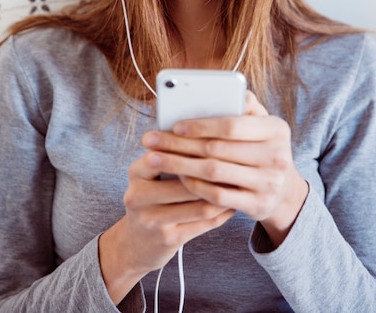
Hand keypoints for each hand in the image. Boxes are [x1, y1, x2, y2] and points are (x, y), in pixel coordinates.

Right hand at [99, 140, 233, 303]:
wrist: (135, 244)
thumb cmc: (152, 198)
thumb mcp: (151, 174)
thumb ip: (172, 154)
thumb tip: (209, 131)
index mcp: (136, 172)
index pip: (167, 153)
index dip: (195, 147)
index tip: (221, 141)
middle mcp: (138, 195)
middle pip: (187, 181)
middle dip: (216, 174)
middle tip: (239, 164)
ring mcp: (152, 220)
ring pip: (200, 205)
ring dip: (224, 194)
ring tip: (240, 184)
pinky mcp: (168, 239)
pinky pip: (204, 223)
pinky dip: (222, 212)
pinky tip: (232, 203)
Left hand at [142, 90, 308, 247]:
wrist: (284, 191)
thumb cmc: (262, 147)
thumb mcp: (261, 124)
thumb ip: (246, 106)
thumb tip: (228, 91)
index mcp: (277, 129)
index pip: (232, 125)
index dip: (201, 125)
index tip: (175, 126)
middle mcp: (277, 156)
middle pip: (217, 149)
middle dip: (180, 145)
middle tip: (152, 141)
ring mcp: (269, 183)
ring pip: (214, 172)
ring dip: (180, 165)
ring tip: (156, 159)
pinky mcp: (258, 205)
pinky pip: (217, 196)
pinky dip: (195, 186)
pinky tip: (179, 178)